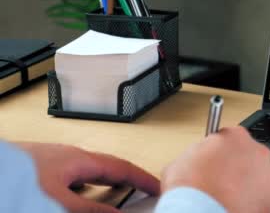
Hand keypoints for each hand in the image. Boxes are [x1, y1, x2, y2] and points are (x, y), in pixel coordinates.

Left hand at [17, 142, 159, 212]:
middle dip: (125, 183)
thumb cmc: (16, 180)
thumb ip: (92, 210)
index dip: (142, 178)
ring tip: (112, 202)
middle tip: (141, 196)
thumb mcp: (60, 202)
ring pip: (86, 176)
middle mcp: (67, 157)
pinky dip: (82, 192)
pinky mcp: (36, 172)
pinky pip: (70, 182)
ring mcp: (51, 163)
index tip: (159, 188)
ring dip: (102, 189)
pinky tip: (76, 200)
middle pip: (105, 170)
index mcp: (78, 159)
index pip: (120, 167)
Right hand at [162, 126, 269, 212]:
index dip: (217, 152)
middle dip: (234, 166)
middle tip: (218, 181)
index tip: (212, 162)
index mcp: (235, 135)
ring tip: (225, 196)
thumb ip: (195, 153)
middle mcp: (257, 151)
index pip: (227, 138)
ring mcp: (267, 175)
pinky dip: (250, 201)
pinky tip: (234, 206)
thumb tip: (194, 161)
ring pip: (256, 175)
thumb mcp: (180, 161)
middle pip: (245, 155)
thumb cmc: (192, 189)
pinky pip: (260, 196)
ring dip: (244, 183)